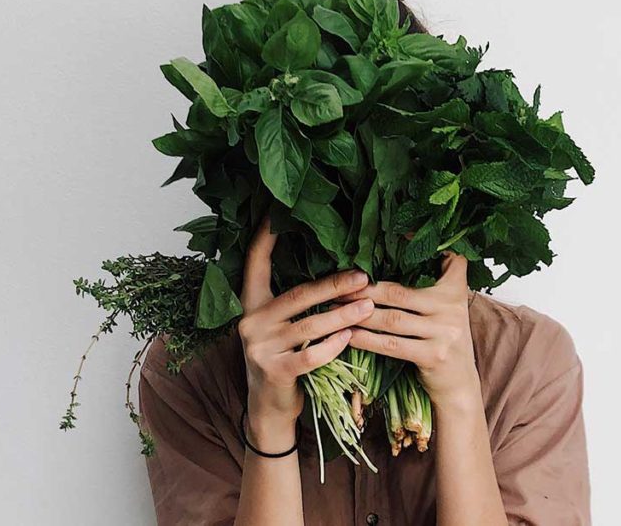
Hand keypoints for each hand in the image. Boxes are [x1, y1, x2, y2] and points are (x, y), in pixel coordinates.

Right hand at [238, 219, 374, 449]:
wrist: (268, 408)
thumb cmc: (284, 358)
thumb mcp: (281, 327)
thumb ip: (295, 303)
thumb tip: (337, 272)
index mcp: (251, 304)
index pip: (255, 263)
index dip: (265, 237)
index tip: (277, 212)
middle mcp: (251, 322)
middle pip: (298, 295)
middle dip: (334, 284)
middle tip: (364, 276)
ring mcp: (260, 348)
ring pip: (309, 325)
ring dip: (343, 315)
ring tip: (369, 306)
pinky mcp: (274, 372)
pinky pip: (311, 355)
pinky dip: (333, 345)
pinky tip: (351, 337)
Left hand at [344, 253, 479, 410]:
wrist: (460, 385)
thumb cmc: (443, 340)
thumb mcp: (447, 308)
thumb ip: (431, 284)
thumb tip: (393, 255)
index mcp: (455, 290)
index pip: (446, 259)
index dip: (419, 245)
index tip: (393, 234)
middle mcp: (452, 308)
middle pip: (399, 292)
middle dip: (365, 289)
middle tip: (338, 285)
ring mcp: (445, 332)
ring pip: (392, 319)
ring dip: (360, 313)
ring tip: (336, 308)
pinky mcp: (433, 355)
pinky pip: (392, 345)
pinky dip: (367, 340)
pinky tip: (349, 335)